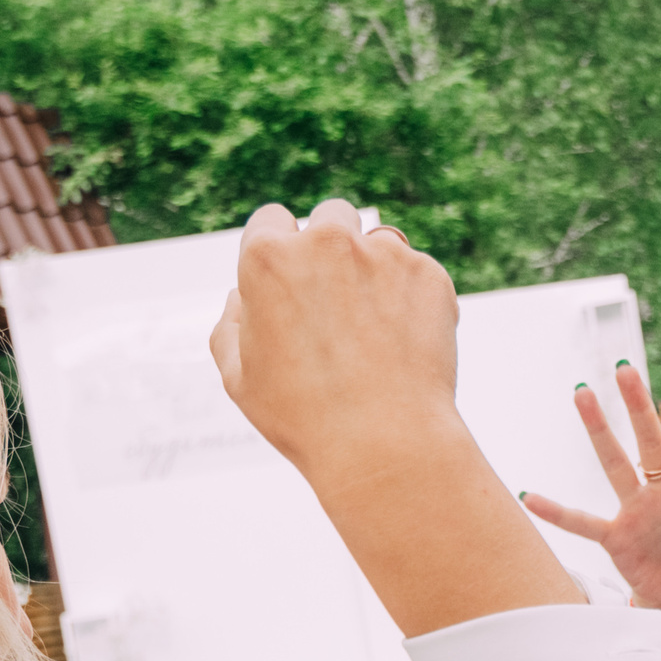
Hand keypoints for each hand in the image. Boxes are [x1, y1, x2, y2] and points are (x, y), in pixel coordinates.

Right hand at [209, 201, 459, 472]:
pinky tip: (404, 346)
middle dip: (330, 247)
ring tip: (372, 328)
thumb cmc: (302, 417)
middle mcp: (327, 242)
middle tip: (335, 300)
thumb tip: (242, 296)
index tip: (291, 278)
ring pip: (378, 241)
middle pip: (329, 217)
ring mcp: (383, 254)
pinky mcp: (429, 274)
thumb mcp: (239, 377)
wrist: (384, 443)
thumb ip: (231, 324)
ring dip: (374, 269)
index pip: (270, 220)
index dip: (278, 249)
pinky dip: (412, 300)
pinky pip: (417, 273)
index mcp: (269, 257)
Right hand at [522, 362, 660, 615]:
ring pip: (614, 465)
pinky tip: (531, 495)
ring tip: (581, 392)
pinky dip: (558, 512)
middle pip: (649, 443)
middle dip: (638, 407)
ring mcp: (635, 512)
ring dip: (598, 432)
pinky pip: (583, 522)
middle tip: (623, 367)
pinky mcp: (615, 537)